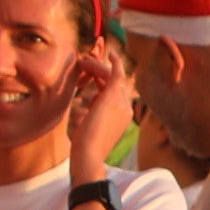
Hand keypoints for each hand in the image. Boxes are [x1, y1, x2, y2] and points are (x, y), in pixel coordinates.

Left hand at [65, 44, 135, 170]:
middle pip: (115, 83)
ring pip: (112, 77)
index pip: (114, 93)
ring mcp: (122, 103)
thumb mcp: (91, 129)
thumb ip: (93, 117)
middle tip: (84, 62)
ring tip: (82, 61)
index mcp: (123, 117)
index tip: (92, 76)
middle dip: (100, 71)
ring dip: (98, 66)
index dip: (102, 82)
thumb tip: (88, 110)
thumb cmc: (85, 148)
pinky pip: (116, 74)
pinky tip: (110, 53)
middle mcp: (126, 108)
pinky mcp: (112, 97)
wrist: (88, 156)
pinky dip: (114, 63)